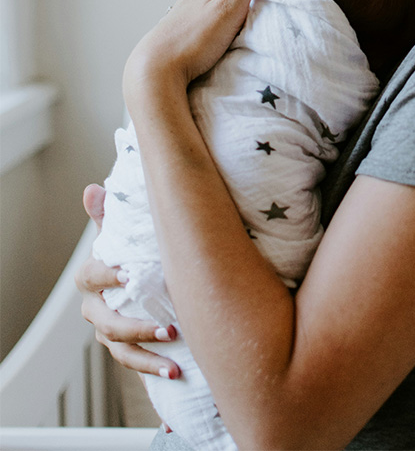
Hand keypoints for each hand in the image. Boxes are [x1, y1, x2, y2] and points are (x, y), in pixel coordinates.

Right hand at [76, 184, 180, 378]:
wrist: (140, 277)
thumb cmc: (131, 249)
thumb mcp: (122, 231)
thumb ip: (109, 214)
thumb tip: (93, 189)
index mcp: (93, 276)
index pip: (91, 276)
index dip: (106, 275)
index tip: (128, 274)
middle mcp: (97, 307)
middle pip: (106, 323)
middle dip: (136, 328)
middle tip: (169, 328)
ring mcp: (109, 330)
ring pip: (120, 349)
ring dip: (147, 357)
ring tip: (175, 360)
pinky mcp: (125, 347)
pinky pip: (133, 362)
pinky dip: (152, 369)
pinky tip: (175, 372)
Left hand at [123, 0, 282, 108]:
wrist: (154, 72)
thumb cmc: (194, 41)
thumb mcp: (230, 6)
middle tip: (272, 2)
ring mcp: (185, 15)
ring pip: (215, 5)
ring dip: (232, 9)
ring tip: (248, 21)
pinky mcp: (179, 34)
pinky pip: (204, 23)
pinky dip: (217, 24)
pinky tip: (219, 36)